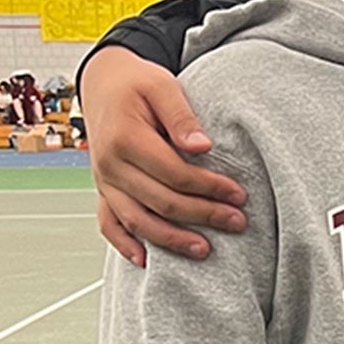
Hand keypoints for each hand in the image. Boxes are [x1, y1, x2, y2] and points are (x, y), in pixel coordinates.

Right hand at [83, 46, 247, 265]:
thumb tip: (203, 147)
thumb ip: (182, 117)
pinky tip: (147, 260)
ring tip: (205, 250)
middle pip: (160, 202)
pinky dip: (124, 244)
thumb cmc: (139, 83)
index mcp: (126, 140)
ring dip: (171, 239)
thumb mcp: (163, 86)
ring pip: (137, 220)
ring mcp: (104, 181)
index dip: (209, 187)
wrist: (104, 82)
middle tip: (238, 222)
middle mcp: (110, 166)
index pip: (175, 174)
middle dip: (202, 215)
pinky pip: (108, 223)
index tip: (240, 195)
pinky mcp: (104, 189)